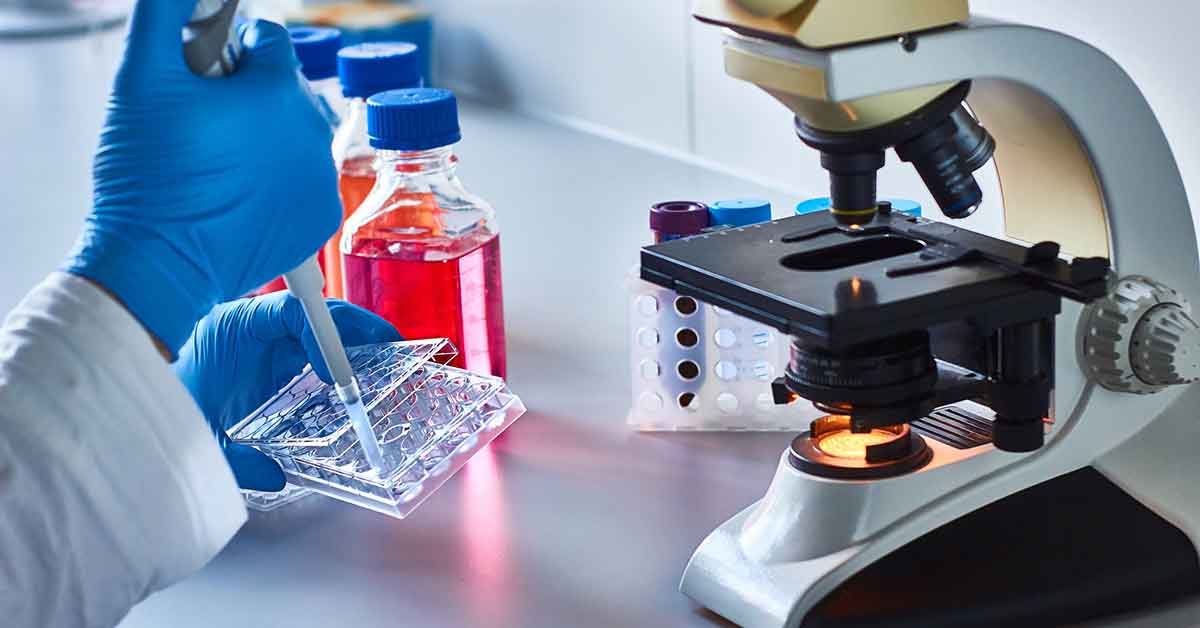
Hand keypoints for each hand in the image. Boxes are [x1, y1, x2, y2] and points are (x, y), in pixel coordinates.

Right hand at [64, 0, 340, 353]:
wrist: (157, 263)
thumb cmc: (148, 176)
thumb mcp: (143, 74)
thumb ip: (165, 12)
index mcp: (278, 91)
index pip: (267, 38)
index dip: (228, 51)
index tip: (202, 77)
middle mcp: (313, 134)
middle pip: (284, 88)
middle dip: (247, 96)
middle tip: (202, 127)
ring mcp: (322, 180)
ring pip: (295, 134)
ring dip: (264, 138)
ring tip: (216, 165)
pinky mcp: (320, 219)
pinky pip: (305, 180)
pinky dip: (279, 182)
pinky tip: (238, 194)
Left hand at [175, 293, 400, 490]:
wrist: (135, 402)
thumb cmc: (161, 405)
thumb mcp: (199, 437)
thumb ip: (236, 460)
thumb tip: (277, 476)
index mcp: (234, 327)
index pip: (291, 311)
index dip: (324, 333)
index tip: (339, 372)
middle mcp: (252, 326)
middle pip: (315, 313)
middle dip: (355, 331)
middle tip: (393, 350)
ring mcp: (262, 340)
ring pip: (317, 329)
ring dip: (351, 344)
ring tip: (387, 362)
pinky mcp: (267, 357)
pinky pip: (309, 348)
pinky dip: (335, 359)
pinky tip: (356, 379)